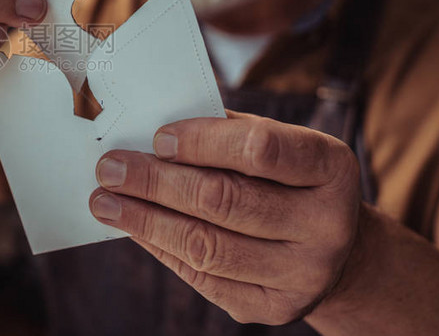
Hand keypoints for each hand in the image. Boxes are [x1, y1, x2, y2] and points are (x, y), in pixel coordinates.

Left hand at [89, 112, 361, 324]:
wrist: (334, 248)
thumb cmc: (286, 179)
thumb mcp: (276, 142)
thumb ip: (224, 132)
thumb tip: (147, 130)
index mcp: (330, 168)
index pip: (261, 149)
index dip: (203, 142)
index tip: (157, 138)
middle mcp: (326, 224)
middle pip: (224, 200)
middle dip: (156, 182)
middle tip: (109, 167)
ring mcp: (303, 273)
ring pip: (207, 245)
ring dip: (145, 220)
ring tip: (104, 201)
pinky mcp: (273, 307)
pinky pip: (203, 278)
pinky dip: (160, 248)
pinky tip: (134, 227)